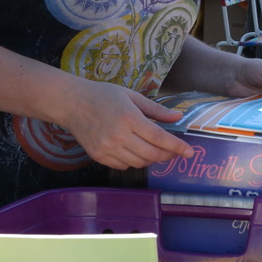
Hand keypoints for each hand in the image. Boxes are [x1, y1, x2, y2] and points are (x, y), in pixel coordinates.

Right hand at [56, 79, 193, 169]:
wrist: (71, 103)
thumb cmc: (103, 95)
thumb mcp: (132, 96)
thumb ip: (156, 110)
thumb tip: (178, 117)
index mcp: (129, 118)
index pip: (159, 138)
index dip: (177, 147)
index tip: (190, 152)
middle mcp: (119, 136)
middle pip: (152, 154)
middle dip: (168, 155)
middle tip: (174, 151)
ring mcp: (107, 149)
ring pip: (139, 163)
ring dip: (152, 159)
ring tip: (155, 149)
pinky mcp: (99, 156)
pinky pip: (124, 166)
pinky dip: (135, 162)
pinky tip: (136, 151)